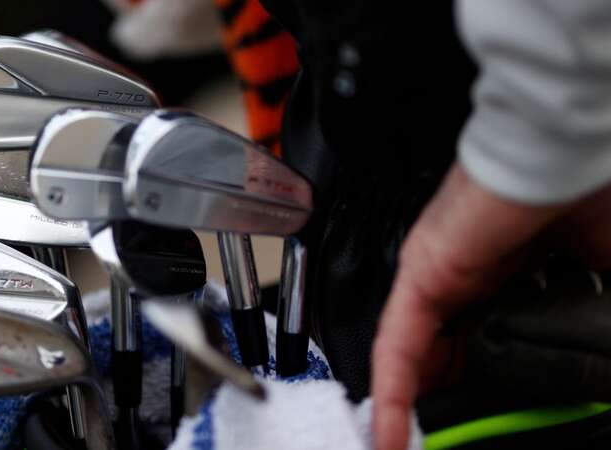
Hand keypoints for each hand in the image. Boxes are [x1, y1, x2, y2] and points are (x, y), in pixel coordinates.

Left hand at [371, 163, 610, 449]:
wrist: (562, 148)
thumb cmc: (581, 192)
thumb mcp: (598, 263)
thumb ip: (591, 297)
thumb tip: (602, 334)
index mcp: (499, 270)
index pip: (480, 332)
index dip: (483, 371)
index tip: (500, 407)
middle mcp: (458, 274)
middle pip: (444, 348)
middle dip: (451, 391)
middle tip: (454, 431)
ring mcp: (434, 276)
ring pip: (414, 354)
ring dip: (413, 405)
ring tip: (408, 446)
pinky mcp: (421, 279)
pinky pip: (398, 348)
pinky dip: (393, 396)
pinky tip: (390, 440)